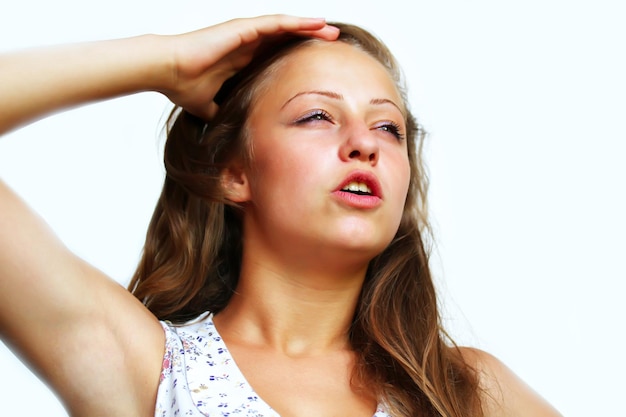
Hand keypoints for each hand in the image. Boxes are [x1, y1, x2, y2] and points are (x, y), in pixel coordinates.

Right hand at [159, 15, 339, 118]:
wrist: (167, 72)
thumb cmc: (183, 86)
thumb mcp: (210, 107)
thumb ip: (223, 114)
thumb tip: (232, 132)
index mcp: (242, 60)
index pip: (276, 56)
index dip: (297, 59)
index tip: (317, 67)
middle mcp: (247, 44)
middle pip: (286, 39)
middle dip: (310, 41)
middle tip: (333, 46)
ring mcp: (246, 34)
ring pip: (285, 27)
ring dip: (309, 28)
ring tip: (332, 31)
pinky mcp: (243, 28)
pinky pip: (276, 23)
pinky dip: (297, 22)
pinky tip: (316, 23)